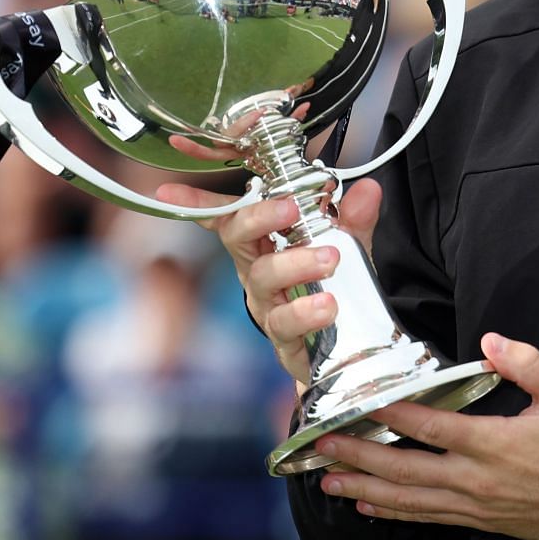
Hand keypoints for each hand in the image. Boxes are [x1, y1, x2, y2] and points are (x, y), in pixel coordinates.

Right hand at [154, 171, 380, 386]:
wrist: (346, 350)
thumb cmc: (333, 290)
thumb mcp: (349, 248)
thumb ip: (354, 220)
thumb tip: (368, 189)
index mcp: (266, 244)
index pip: (230, 217)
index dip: (200, 202)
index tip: (170, 190)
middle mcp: (258, 272)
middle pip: (239, 237)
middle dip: (259, 217)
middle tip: (290, 208)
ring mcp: (267, 305)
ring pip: (263, 279)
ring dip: (295, 264)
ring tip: (329, 260)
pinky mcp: (284, 338)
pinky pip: (285, 323)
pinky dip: (306, 312)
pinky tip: (328, 305)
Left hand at [315, 332, 538, 539]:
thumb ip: (526, 362)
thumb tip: (489, 340)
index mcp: (495, 444)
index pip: (430, 427)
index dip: (389, 414)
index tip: (356, 402)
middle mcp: (478, 481)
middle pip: (404, 470)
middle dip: (358, 457)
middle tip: (319, 446)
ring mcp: (477, 507)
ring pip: (409, 500)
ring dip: (365, 489)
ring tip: (327, 480)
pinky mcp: (483, 523)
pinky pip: (429, 518)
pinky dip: (395, 512)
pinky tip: (370, 506)